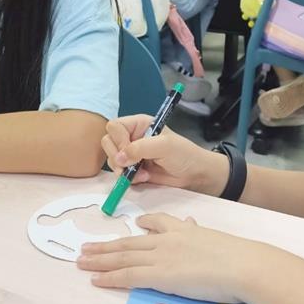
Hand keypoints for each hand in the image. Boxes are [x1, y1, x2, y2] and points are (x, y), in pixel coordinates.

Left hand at [77, 213, 260, 303]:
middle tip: (85, 248)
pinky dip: (109, 277)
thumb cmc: (236, 254)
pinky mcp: (159, 276)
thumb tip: (191, 224)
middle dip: (105, 246)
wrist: (240, 264)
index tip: (134, 226)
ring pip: (122, 257)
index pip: (157, 223)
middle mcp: (166, 240)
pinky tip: (95, 280)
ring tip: (81, 262)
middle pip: (129, 242)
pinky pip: (127, 276)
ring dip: (99, 260)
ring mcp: (160, 257)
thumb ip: (198, 232)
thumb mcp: (213, 237)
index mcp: (181, 229)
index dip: (142, 225)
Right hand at [102, 115, 227, 195]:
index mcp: (139, 124)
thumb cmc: (184, 155)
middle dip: (117, 156)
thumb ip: (140, 148)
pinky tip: (143, 179)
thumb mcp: (164, 146)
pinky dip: (127, 179)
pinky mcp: (133, 170)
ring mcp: (132, 154)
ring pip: (112, 160)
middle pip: (108, 142)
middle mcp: (132, 137)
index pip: (115, 126)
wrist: (195, 175)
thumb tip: (119, 157)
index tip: (128, 150)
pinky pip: (119, 174)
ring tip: (142, 174)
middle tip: (130, 165)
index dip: (118, 139)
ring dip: (123, 170)